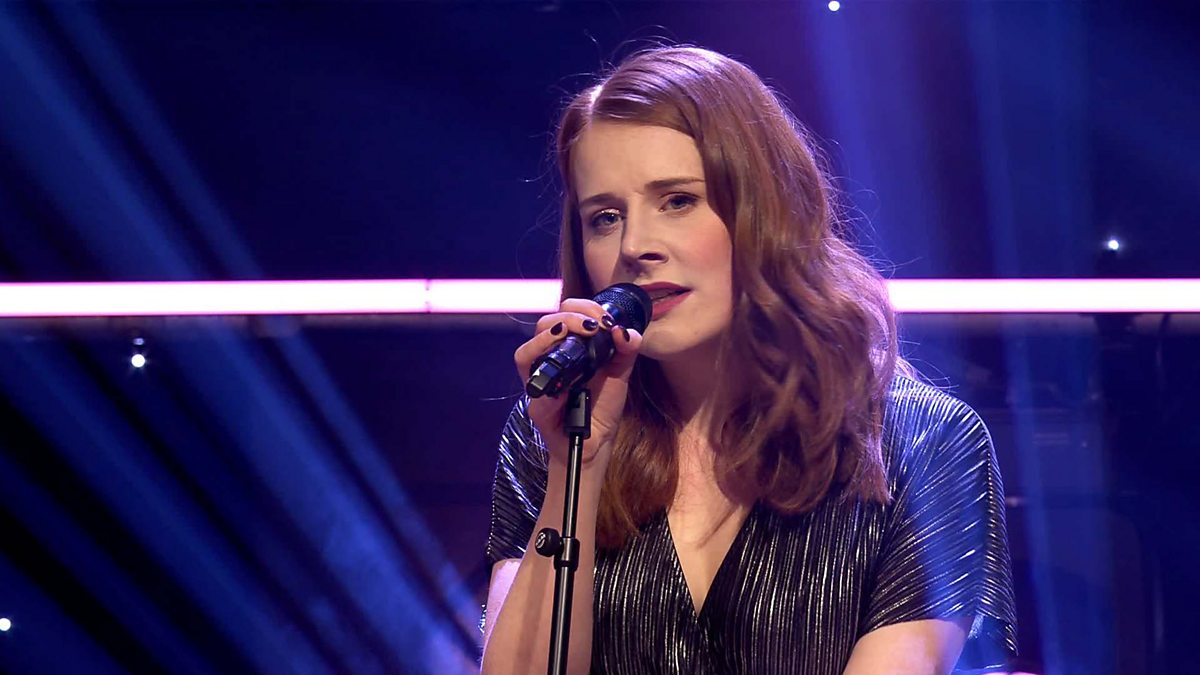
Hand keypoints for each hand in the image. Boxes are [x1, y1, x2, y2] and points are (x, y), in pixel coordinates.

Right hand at [513, 298, 643, 468]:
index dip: (581, 308)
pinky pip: (535, 393)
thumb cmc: (602, 405)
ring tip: (569, 334)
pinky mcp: (538, 407)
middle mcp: (548, 360)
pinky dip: (548, 382)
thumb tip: (624, 330)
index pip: (563, 314)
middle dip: (568, 318)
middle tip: (593, 326)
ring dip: (546, 338)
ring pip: (525, 353)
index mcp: (567, 348)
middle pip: (542, 325)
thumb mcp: (620, 373)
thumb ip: (626, 350)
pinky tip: (566, 380)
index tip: (604, 318)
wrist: (596, 441)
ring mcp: (540, 383)